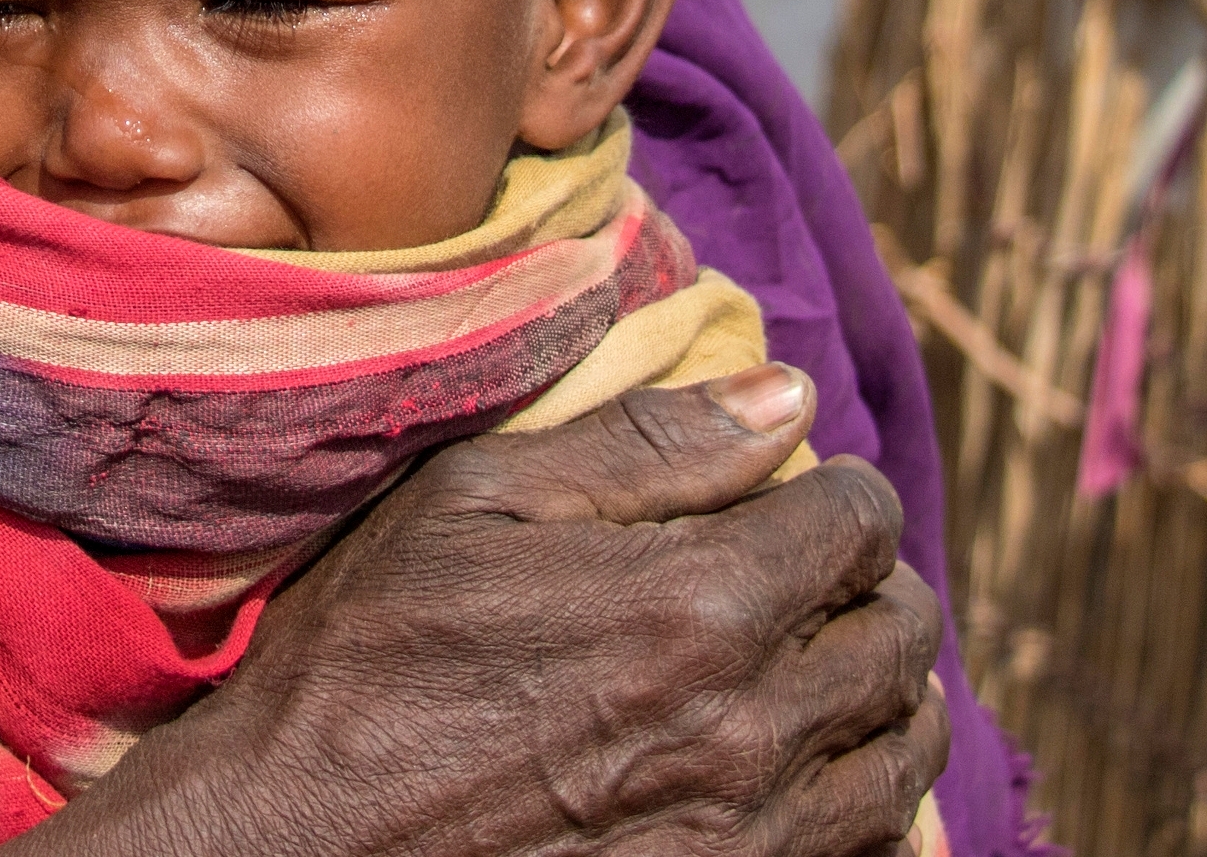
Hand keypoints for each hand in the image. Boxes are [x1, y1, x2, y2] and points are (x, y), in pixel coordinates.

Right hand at [13, 365, 948, 856]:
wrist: (302, 843)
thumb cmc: (363, 664)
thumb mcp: (469, 505)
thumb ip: (643, 446)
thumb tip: (784, 395)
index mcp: (699, 602)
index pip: (862, 520)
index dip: (834, 489)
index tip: (790, 494)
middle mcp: (752, 726)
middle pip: (902, 633)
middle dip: (868, 583)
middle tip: (806, 574)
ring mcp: (753, 832)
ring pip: (904, 748)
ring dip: (881, 692)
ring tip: (818, 665)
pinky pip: (868, 840)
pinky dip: (860, 791)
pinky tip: (798, 764)